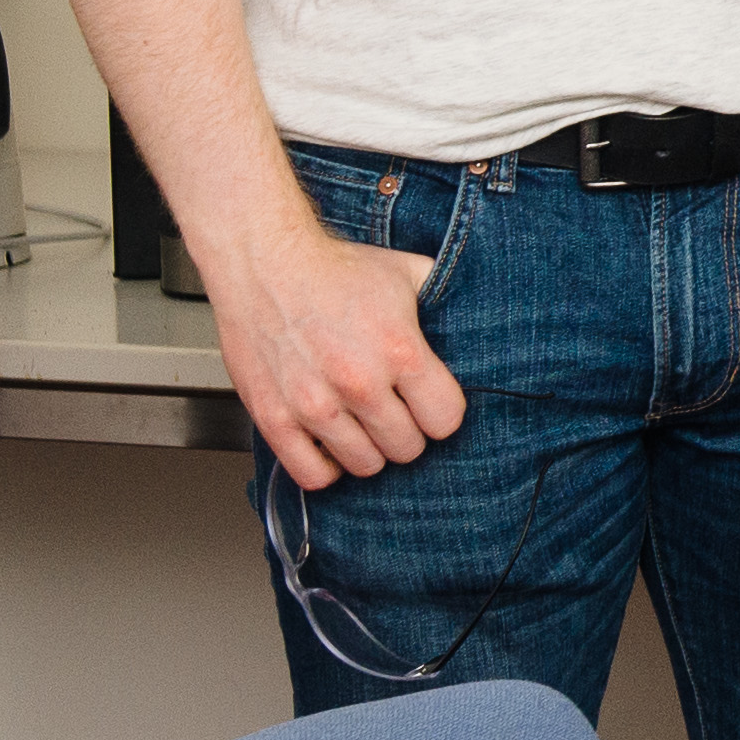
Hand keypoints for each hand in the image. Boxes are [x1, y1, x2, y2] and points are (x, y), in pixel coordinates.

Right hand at [212, 215, 465, 490]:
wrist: (265, 264)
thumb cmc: (336, 270)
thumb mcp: (409, 274)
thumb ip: (445, 305)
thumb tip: (475, 323)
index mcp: (400, 351)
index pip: (445, 420)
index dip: (441, 414)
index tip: (429, 403)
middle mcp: (359, 383)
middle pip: (407, 448)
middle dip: (407, 432)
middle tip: (395, 413)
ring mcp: (313, 404)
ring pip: (365, 466)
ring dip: (370, 450)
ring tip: (363, 425)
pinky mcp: (273, 418)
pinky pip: (312, 475)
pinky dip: (326, 467)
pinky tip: (330, 443)